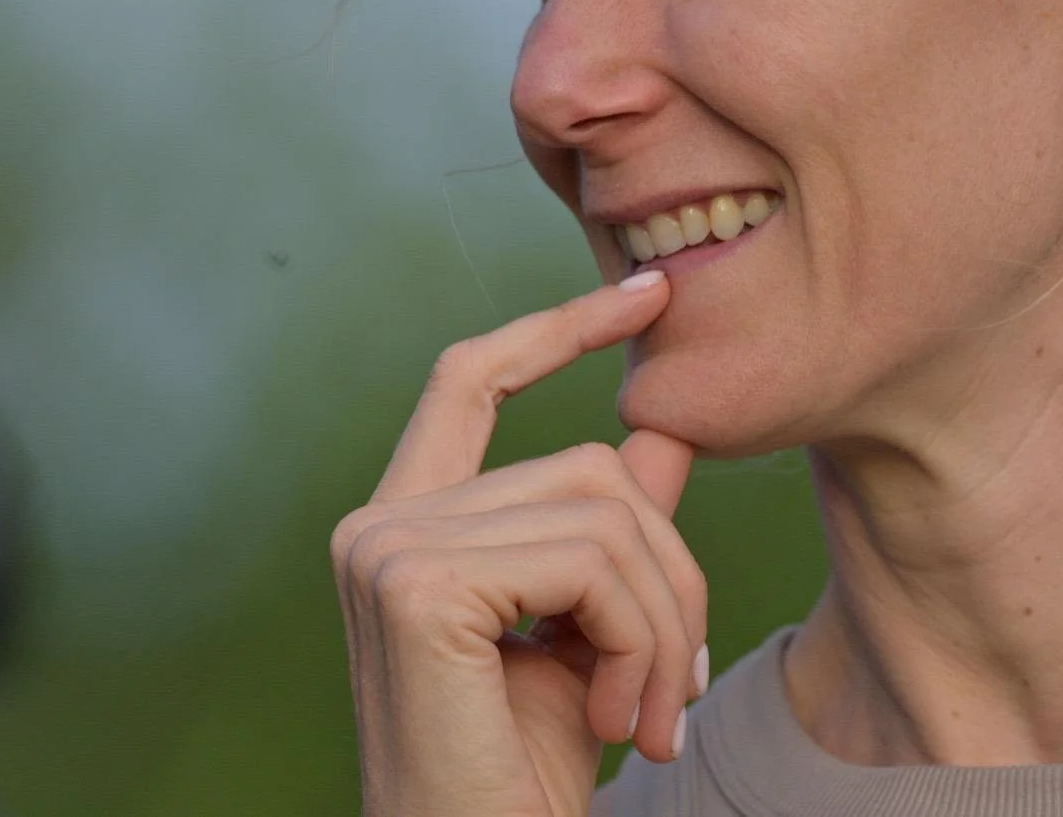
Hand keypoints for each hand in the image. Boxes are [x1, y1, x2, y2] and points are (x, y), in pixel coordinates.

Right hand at [330, 273, 705, 816]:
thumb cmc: (526, 771)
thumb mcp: (588, 630)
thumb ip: (616, 528)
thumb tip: (667, 428)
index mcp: (408, 526)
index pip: (473, 379)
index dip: (560, 328)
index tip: (650, 293)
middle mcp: (381, 524)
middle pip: (590, 465)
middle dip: (670, 573)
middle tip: (681, 686)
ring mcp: (389, 548)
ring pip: (607, 510)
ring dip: (665, 622)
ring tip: (651, 715)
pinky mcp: (417, 585)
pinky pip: (593, 560)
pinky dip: (641, 640)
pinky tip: (621, 719)